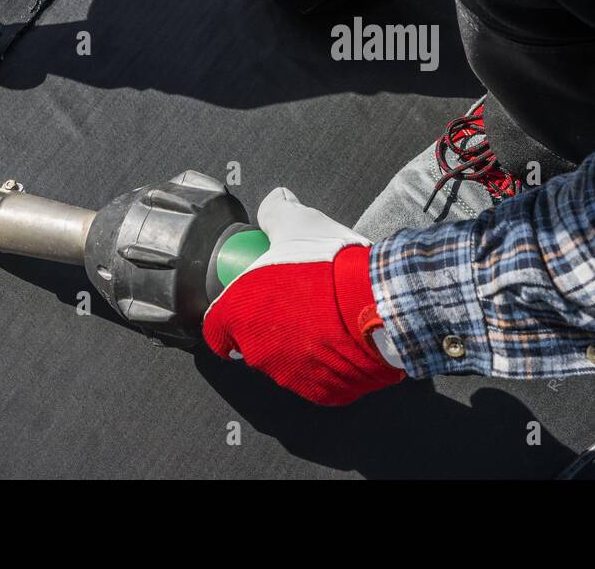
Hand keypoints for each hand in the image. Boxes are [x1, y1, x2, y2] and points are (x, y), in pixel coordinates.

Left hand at [203, 188, 405, 405]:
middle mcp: (258, 352)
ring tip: (325, 317)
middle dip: (271, 324)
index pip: (217, 327)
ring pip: (287, 361)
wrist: (378, 299)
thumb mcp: (297, 222)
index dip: (231, 313)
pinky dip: (327, 362)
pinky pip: (319, 377)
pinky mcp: (323, 393)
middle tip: (297, 301)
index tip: (248, 303)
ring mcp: (291, 377)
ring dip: (299, 343)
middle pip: (254, 342)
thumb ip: (276, 212)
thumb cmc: (330, 265)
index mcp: (238, 314)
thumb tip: (275, 201)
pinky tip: (342, 337)